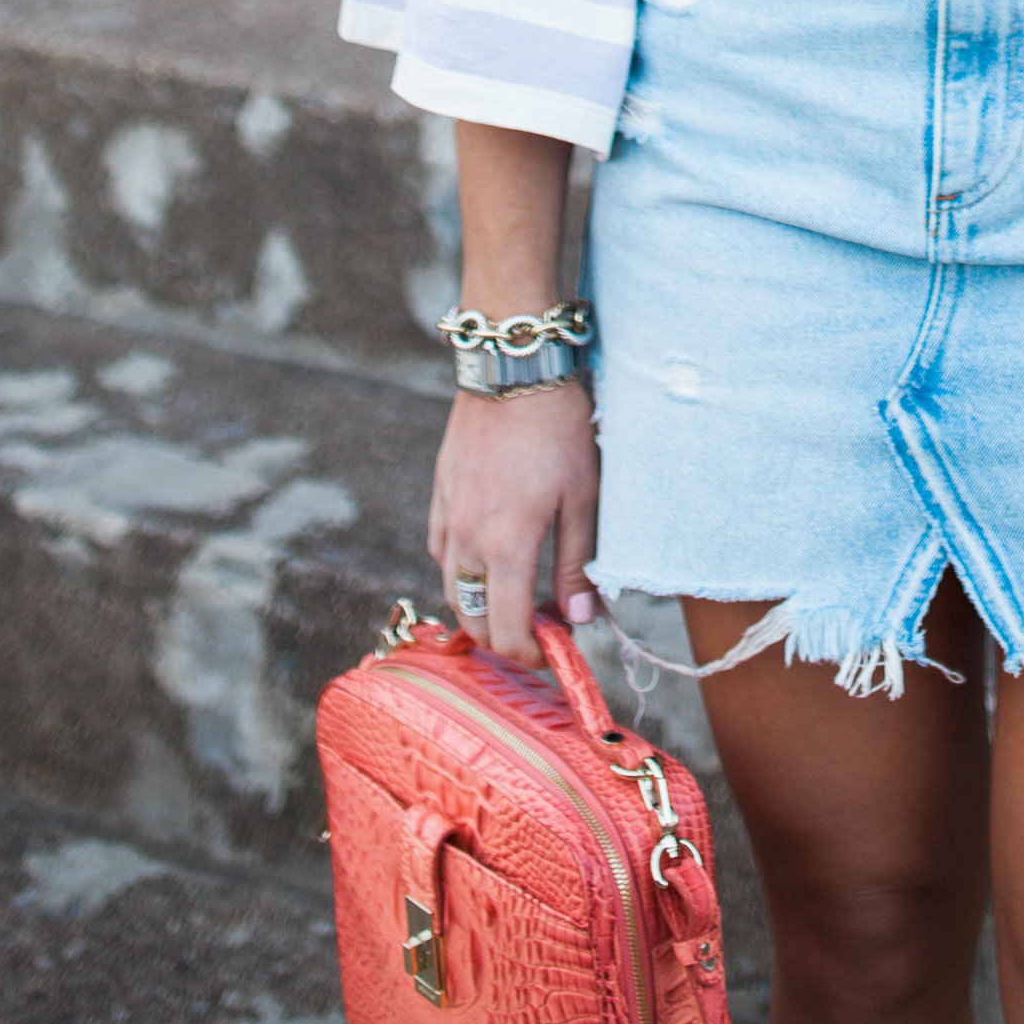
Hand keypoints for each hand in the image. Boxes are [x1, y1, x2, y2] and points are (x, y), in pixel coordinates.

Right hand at [430, 380, 599, 665]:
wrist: (513, 368)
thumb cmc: (557, 429)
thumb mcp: (583, 496)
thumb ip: (577, 563)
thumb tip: (579, 620)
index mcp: (505, 547)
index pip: (506, 631)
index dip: (529, 655)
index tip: (553, 654)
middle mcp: (466, 539)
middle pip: (473, 618)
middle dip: (503, 638)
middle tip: (537, 630)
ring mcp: (448, 515)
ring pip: (453, 587)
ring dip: (479, 605)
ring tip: (514, 597)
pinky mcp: (440, 492)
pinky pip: (440, 549)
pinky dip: (461, 567)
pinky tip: (486, 555)